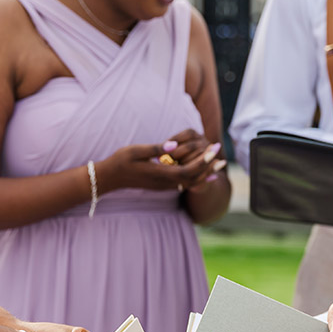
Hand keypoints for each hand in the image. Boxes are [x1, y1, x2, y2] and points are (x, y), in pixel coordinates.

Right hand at [95, 130, 224, 193]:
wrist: (111, 178)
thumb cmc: (122, 161)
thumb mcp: (137, 151)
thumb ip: (157, 148)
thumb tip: (175, 145)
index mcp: (162, 173)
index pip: (189, 169)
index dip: (204, 160)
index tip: (213, 148)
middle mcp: (166, 183)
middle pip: (194, 178)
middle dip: (209, 167)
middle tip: (222, 155)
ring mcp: (165, 186)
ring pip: (191, 182)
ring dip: (205, 173)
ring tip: (218, 164)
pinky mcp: (163, 185)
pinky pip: (185, 183)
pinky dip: (197, 178)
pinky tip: (204, 173)